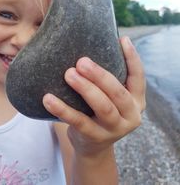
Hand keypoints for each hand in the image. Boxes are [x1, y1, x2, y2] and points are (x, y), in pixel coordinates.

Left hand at [43, 36, 145, 155]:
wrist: (93, 146)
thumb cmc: (100, 111)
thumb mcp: (111, 97)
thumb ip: (107, 79)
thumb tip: (91, 46)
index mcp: (137, 100)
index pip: (138, 77)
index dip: (132, 58)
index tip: (122, 39)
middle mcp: (131, 115)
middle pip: (118, 93)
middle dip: (100, 76)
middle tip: (82, 62)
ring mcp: (115, 129)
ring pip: (103, 107)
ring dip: (85, 89)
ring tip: (69, 74)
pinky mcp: (95, 137)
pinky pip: (78, 122)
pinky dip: (63, 109)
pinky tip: (48, 98)